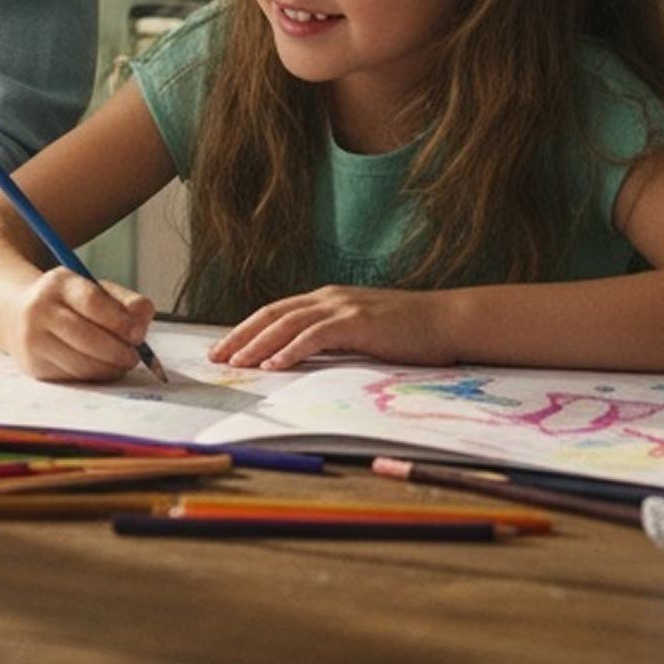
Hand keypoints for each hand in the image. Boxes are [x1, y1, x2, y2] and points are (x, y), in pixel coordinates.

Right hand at [4, 267, 155, 382]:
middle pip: (86, 337)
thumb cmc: (71, 303)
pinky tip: (101, 368)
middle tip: (134, 356)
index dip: (120, 321)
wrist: (19, 315)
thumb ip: (127, 303)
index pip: (92, 302)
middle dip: (118, 352)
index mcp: (59, 283)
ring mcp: (33, 340)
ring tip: (121, 363)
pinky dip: (94, 376)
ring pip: (81, 364)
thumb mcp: (97, 290)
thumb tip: (140, 328)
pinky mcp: (34, 366)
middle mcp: (39, 310)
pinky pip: (73, 377)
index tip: (138, 334)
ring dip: (109, 368)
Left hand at [210, 285, 460, 369]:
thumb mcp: (361, 332)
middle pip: (271, 314)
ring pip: (287, 324)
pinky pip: (316, 337)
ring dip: (258, 344)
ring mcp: (343, 307)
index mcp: (326, 299)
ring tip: (236, 363)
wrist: (448, 321)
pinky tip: (274, 366)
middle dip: (239, 336)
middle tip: (215, 357)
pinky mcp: (358, 323)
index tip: (223, 349)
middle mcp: (328, 297)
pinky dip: (291, 351)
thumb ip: (332, 339)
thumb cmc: (408, 333)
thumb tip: (301, 358)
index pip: (275, 312)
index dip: (246, 329)